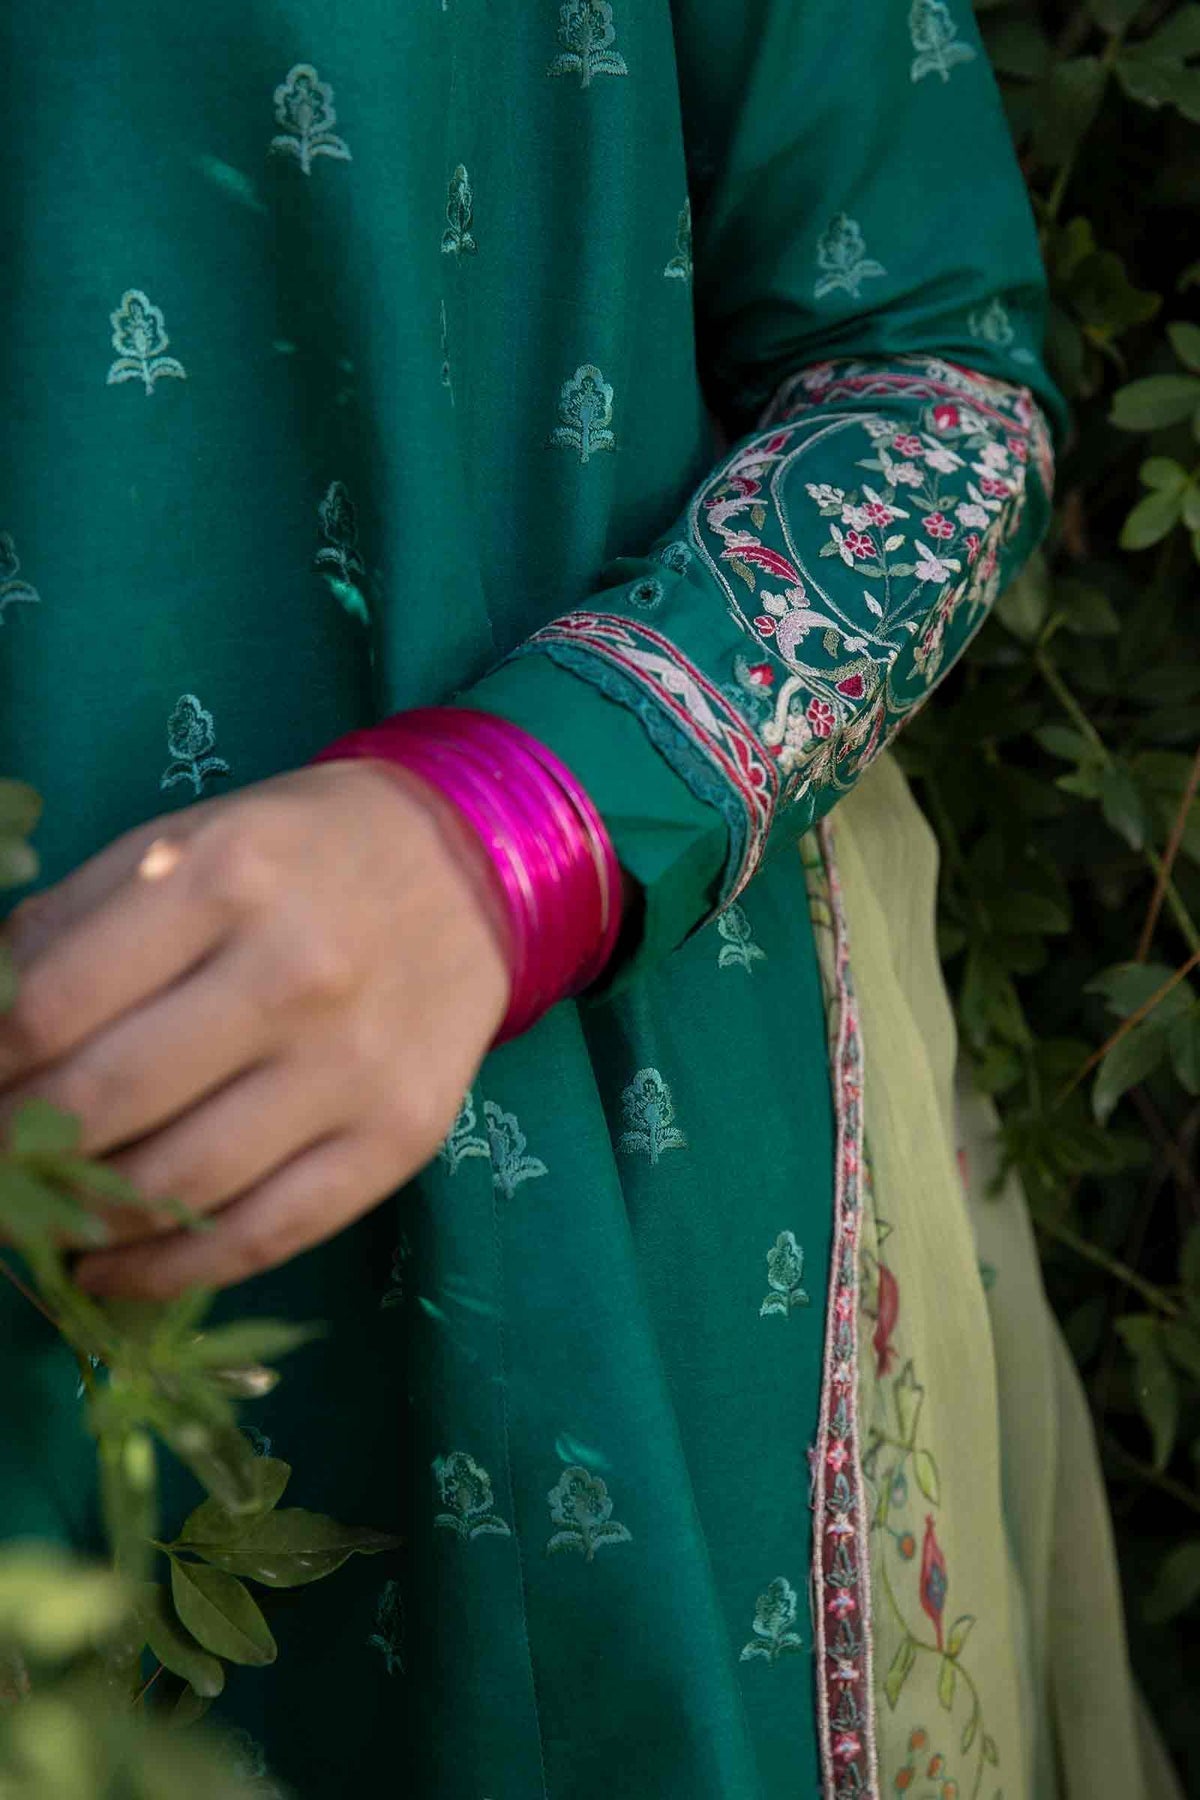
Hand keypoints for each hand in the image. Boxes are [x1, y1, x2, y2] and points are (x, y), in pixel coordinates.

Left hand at [0, 760, 511, 1297]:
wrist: (464, 871)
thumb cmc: (299, 857)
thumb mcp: (182, 844)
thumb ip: (72, 922)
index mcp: (221, 879)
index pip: (52, 1007)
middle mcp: (291, 973)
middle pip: (105, 1101)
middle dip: (13, 1149)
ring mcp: (352, 1065)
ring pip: (178, 1183)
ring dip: (76, 1219)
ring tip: (32, 1218)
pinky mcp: (398, 1137)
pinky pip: (266, 1235)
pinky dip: (168, 1270)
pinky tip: (108, 1266)